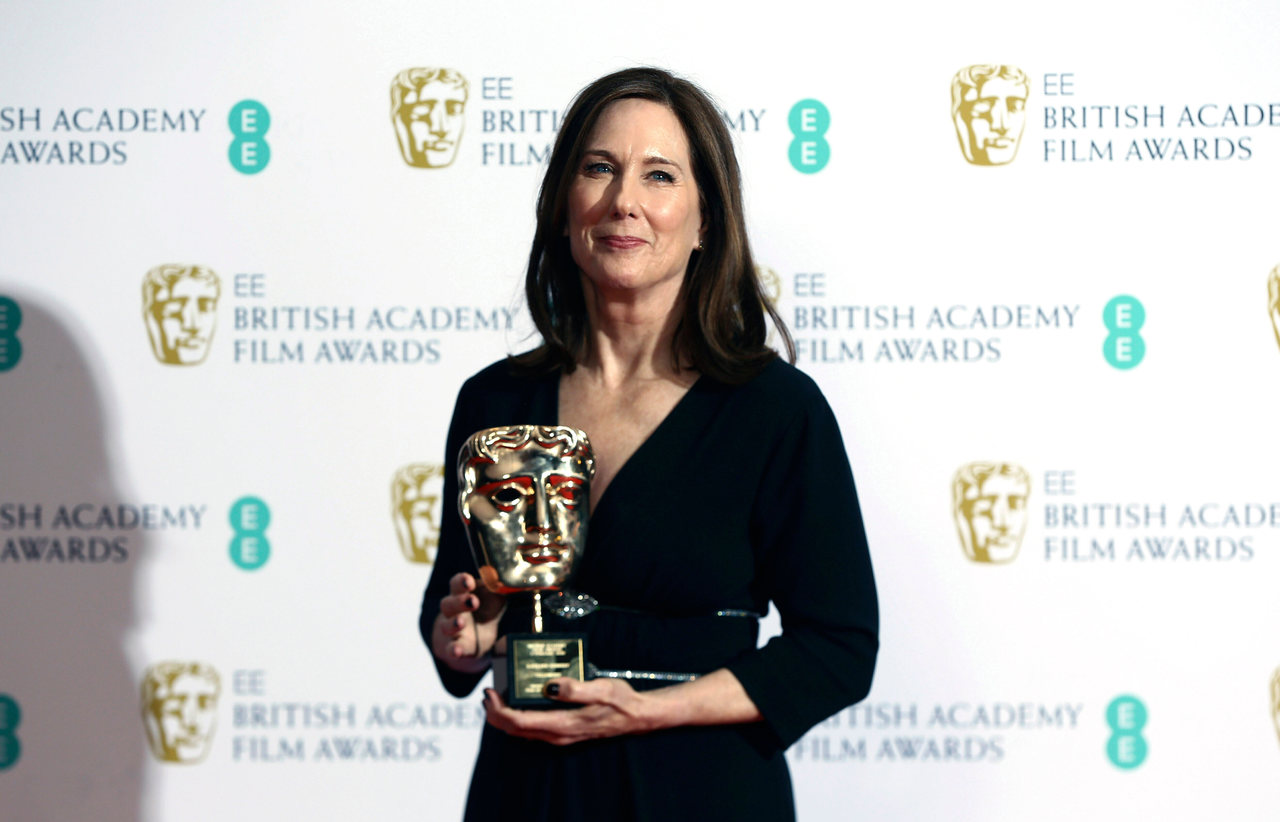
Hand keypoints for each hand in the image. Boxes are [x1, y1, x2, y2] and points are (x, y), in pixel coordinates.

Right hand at [431, 572, 504, 671]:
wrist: (474, 636)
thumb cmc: (483, 610)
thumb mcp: (492, 597)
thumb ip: (498, 589)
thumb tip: (511, 582)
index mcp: (462, 595)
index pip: (456, 584)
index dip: (461, 581)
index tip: (470, 582)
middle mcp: (453, 611)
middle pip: (448, 604)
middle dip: (459, 601)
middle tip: (473, 601)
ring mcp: (452, 630)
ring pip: (446, 625)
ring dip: (453, 623)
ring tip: (461, 622)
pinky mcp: (456, 647)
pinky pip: (451, 648)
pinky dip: (453, 649)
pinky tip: (457, 650)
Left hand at [483, 678, 662, 745]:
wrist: (637, 716)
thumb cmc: (620, 701)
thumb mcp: (601, 689)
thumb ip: (576, 688)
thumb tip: (550, 685)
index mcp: (562, 724)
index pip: (518, 722)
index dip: (499, 710)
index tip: (490, 692)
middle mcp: (557, 734)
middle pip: (515, 730)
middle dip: (495, 714)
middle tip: (488, 693)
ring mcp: (560, 735)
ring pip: (522, 731)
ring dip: (505, 716)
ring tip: (498, 696)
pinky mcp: (563, 731)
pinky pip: (533, 728)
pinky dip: (519, 717)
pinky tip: (520, 701)